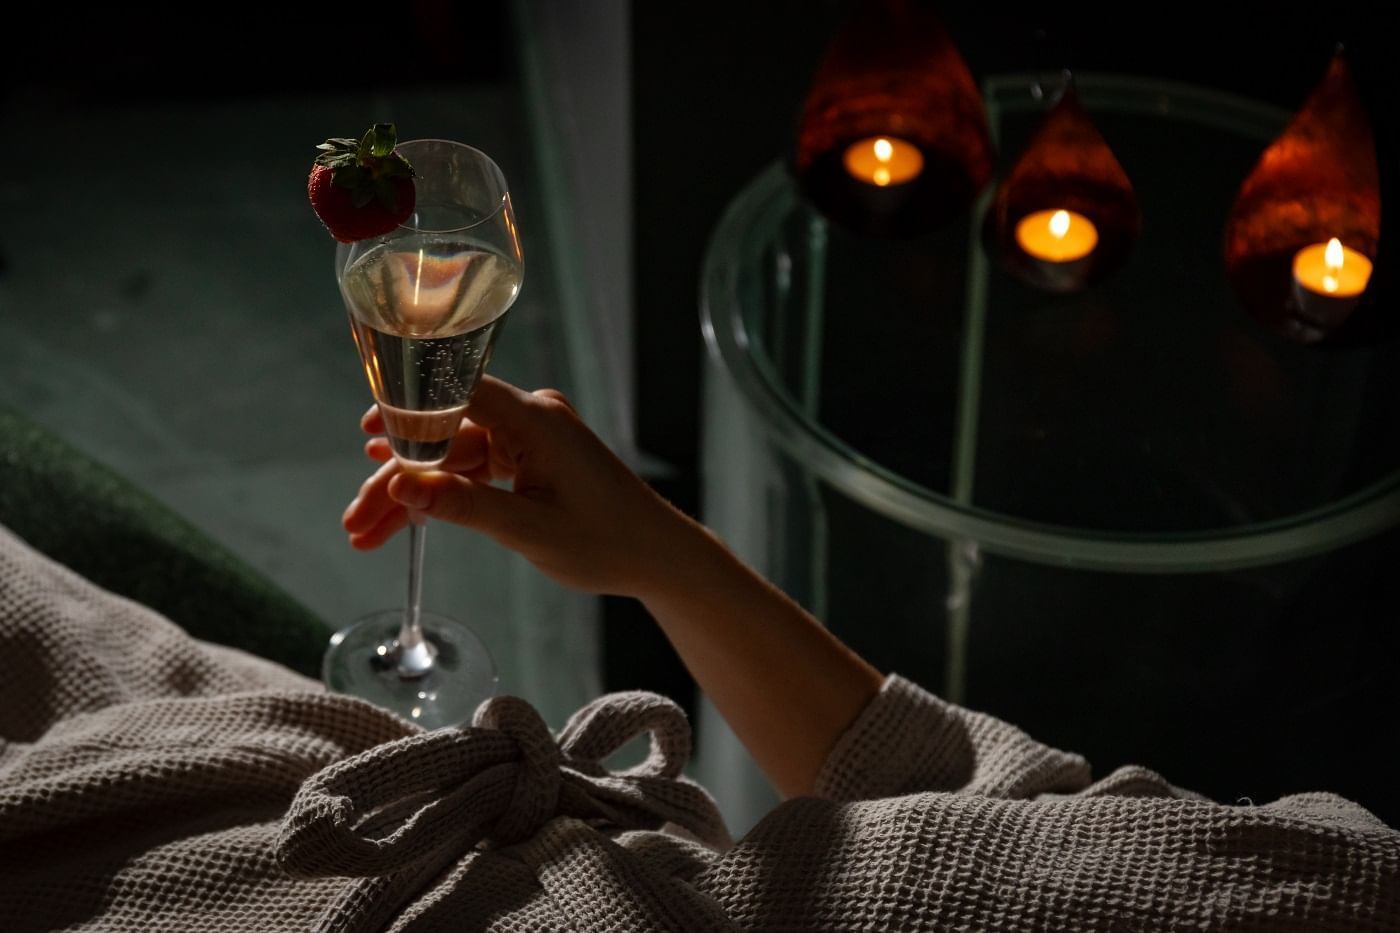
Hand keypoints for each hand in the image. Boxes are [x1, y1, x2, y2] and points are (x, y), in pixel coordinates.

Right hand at [343, 376, 689, 597]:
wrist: (656, 556)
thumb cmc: (607, 543)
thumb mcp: (530, 531)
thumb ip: (465, 506)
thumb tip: (403, 488)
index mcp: (536, 419)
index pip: (459, 393)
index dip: (410, 408)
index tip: (368, 431)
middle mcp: (532, 416)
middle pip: (446, 436)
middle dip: (399, 480)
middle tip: (355, 520)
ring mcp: (531, 436)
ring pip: (453, 458)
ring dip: (413, 494)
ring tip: (366, 533)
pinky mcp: (531, 456)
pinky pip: (475, 467)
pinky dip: (444, 494)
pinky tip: (403, 516)